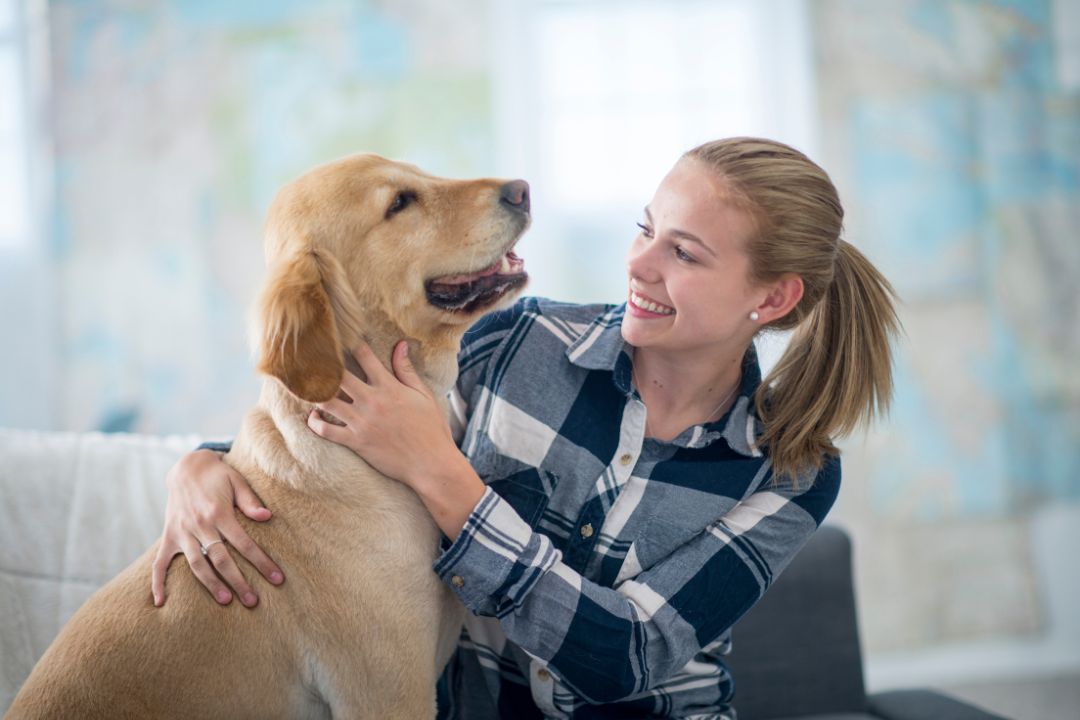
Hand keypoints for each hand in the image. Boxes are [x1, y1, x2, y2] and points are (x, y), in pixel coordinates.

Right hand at [151, 449, 283, 607]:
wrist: (187, 467)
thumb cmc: (218, 476)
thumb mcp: (237, 481)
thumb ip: (250, 501)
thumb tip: (267, 517)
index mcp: (219, 513)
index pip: (244, 543)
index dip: (261, 562)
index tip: (277, 579)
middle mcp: (199, 525)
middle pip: (221, 559)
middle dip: (238, 581)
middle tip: (252, 601)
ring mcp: (181, 532)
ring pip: (196, 564)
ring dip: (210, 585)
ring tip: (225, 601)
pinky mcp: (169, 536)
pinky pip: (159, 563)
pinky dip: (158, 582)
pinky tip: (161, 602)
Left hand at [307, 340, 458, 487]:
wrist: (430, 463)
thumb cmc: (431, 428)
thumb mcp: (423, 395)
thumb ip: (407, 370)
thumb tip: (400, 344)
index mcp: (389, 387)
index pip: (364, 356)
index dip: (351, 345)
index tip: (343, 341)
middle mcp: (372, 401)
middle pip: (338, 375)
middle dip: (326, 366)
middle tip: (316, 362)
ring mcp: (361, 422)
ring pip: (327, 401)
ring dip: (316, 393)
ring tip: (311, 387)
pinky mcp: (356, 441)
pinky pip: (326, 431)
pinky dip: (315, 423)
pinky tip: (313, 417)